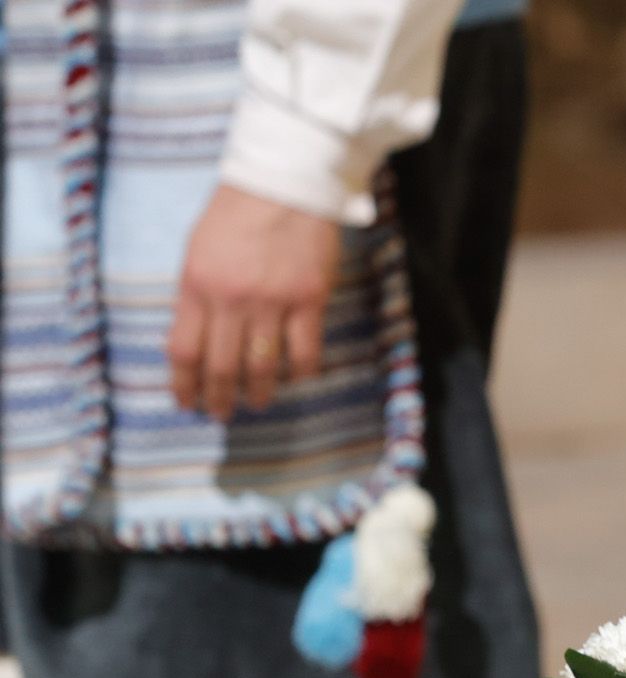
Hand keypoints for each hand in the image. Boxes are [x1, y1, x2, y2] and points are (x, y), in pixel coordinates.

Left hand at [167, 185, 340, 421]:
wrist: (283, 184)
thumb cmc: (236, 215)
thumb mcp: (197, 252)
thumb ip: (196, 295)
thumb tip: (199, 341)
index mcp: (196, 285)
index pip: (184, 351)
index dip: (184, 385)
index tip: (187, 402)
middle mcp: (231, 299)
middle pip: (221, 367)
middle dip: (219, 399)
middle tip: (221, 414)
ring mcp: (273, 302)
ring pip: (263, 367)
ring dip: (259, 393)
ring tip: (258, 403)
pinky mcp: (309, 301)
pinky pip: (304, 352)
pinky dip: (300, 373)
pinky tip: (297, 378)